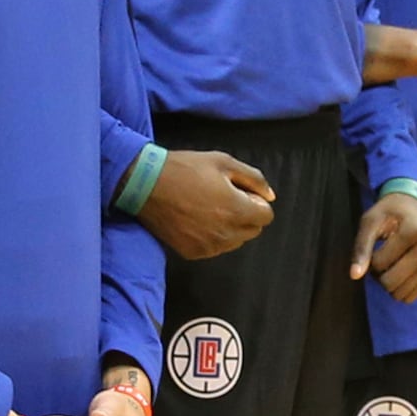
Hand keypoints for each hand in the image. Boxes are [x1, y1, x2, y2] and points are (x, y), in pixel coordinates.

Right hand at [141, 147, 276, 259]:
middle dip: (246, 215)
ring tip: (208, 207)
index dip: (256, 201)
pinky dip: (212, 236)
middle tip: (224, 197)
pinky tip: (196, 219)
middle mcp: (227, 234)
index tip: (240, 191)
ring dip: (230, 227)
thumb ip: (254, 179)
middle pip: (253, 230)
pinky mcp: (193, 253)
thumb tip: (270, 196)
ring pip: (235, 241)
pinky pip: (215, 248)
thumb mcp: (223, 162)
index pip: (266, 216)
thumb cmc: (186, 169)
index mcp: (238, 211)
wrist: (145, 185)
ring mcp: (209, 247)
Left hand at [352, 185, 416, 298]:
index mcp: (414, 231)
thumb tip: (355, 275)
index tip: (375, 248)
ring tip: (390, 265)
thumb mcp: (370, 222)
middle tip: (380, 260)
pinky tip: (400, 272)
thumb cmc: (389, 213)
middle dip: (379, 276)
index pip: (381, 263)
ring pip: (401, 293)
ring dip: (389, 284)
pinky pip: (412, 296)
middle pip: (391, 282)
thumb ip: (362, 248)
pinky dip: (400, 288)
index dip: (371, 260)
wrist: (413, 207)